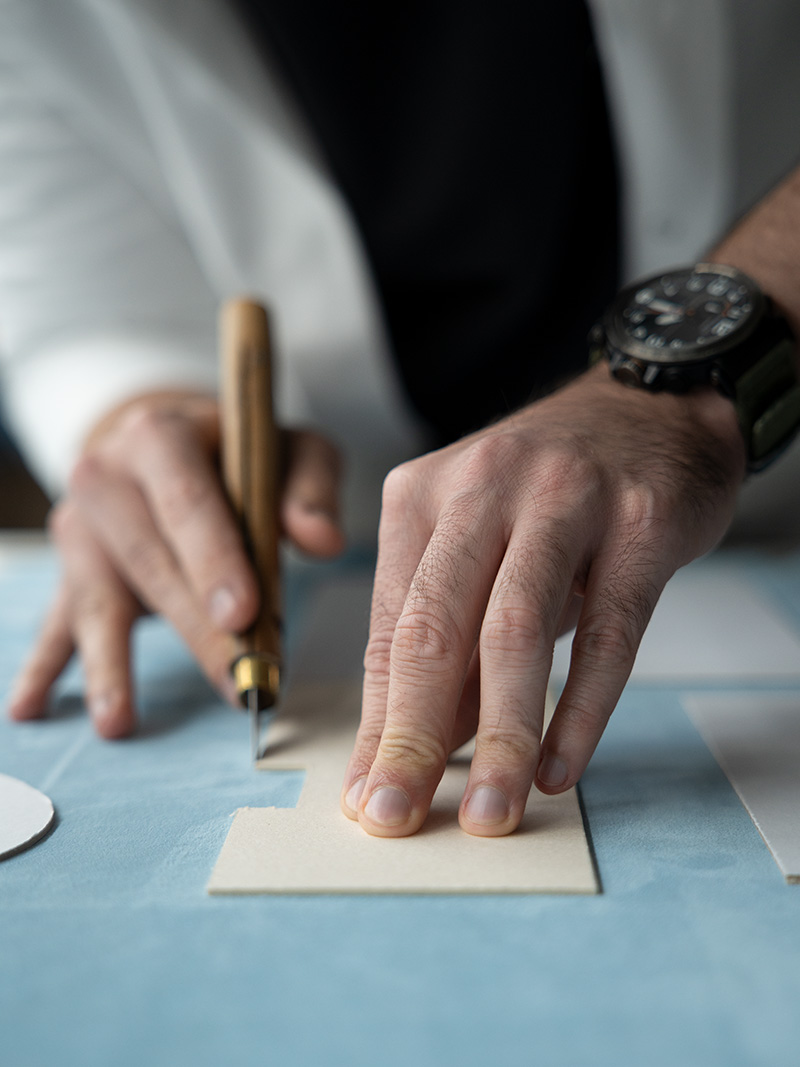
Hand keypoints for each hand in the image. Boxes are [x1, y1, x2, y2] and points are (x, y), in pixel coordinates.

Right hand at [8, 390, 343, 736]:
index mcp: (160, 436)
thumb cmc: (241, 455)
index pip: (186, 501)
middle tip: (239, 680)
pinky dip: (42, 668)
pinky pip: (54, 623)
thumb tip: (322, 540)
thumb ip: (311, 487)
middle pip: (149, 560)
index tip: (243, 614)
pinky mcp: (68, 572)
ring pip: (98, 600)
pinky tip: (28, 708)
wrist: (166, 445)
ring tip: (119, 721)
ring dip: (111, 665)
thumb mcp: (289, 448)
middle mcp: (105, 476)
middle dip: (194, 628)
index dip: (214, 558)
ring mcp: (79, 528)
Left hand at [341, 363, 745, 836]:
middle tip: (395, 818)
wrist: (651, 410)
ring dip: (500, 736)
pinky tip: (561, 766)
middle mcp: (482, 486)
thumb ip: (451, 640)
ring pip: (514, 632)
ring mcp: (563, 499)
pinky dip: (582, 707)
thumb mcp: (479, 549)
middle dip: (410, 736)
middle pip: (434, 629)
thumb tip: (421, 743)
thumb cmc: (550, 494)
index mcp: (420, 496)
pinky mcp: (638, 523)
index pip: (387, 628)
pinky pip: (607, 630)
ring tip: (489, 811)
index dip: (375, 720)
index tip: (364, 793)